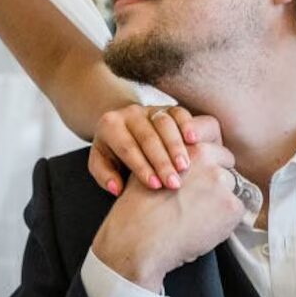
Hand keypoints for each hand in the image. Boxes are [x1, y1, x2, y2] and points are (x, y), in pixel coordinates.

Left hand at [89, 103, 223, 194]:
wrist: (122, 126)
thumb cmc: (112, 152)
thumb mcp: (100, 162)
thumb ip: (104, 175)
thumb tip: (118, 188)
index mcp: (110, 125)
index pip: (127, 147)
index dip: (141, 167)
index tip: (155, 186)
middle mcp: (130, 113)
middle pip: (147, 137)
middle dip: (162, 162)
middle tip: (174, 183)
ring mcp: (150, 109)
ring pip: (165, 124)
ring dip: (176, 146)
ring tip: (185, 167)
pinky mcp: (168, 108)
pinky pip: (180, 113)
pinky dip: (188, 125)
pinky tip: (195, 141)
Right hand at [91, 137, 244, 291]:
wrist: (139, 239)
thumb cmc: (138, 211)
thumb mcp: (150, 170)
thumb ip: (172, 161)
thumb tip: (183, 164)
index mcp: (190, 148)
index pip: (216, 151)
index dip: (209, 168)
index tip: (202, 181)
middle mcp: (209, 161)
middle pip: (227, 169)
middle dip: (218, 184)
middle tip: (200, 203)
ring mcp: (221, 183)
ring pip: (232, 192)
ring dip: (221, 204)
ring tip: (197, 219)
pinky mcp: (231, 206)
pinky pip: (237, 214)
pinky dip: (224, 224)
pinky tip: (202, 229)